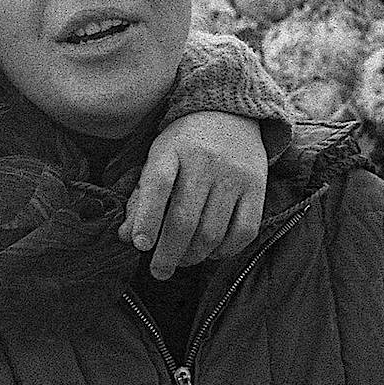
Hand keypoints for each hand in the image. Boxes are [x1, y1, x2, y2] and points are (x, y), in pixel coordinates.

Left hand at [117, 112, 266, 279]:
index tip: (140, 245)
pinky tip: (212, 251)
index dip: (148, 218)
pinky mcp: (257, 185)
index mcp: (171, 150)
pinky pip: (244, 230)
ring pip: (213, 230)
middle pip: (185, 218)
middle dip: (169, 253)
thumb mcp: (157, 158)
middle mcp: (204, 161)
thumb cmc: (184, 144)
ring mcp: (233, 174)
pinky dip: (226, 250)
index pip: (158, 185)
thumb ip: (141, 197)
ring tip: (182, 260)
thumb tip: (126, 237)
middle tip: (158, 271)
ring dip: (194, 255)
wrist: (230, 112)